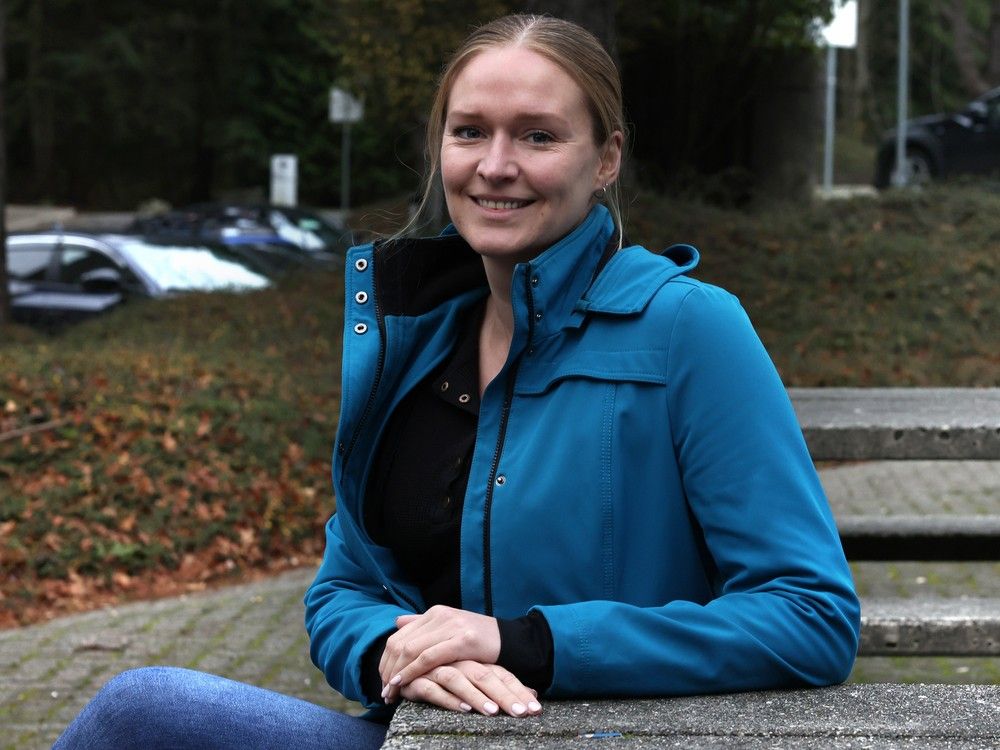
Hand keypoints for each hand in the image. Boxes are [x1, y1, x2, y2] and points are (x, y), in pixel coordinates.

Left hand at [380, 605, 500, 701]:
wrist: (509, 640)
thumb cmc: (477, 640)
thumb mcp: (448, 628)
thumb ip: (423, 624)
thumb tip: (397, 622)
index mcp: (434, 613)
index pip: (399, 635)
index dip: (386, 659)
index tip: (383, 680)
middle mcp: (439, 615)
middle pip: (400, 643)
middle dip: (388, 669)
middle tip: (385, 691)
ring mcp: (451, 626)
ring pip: (411, 649)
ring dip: (396, 673)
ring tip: (391, 692)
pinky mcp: (462, 640)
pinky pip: (429, 657)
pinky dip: (412, 671)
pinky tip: (404, 683)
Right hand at [400, 659, 541, 717]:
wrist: (407, 662)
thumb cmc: (447, 673)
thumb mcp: (477, 679)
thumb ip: (503, 684)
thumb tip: (535, 693)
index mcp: (476, 662)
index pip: (501, 675)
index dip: (518, 691)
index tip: (535, 709)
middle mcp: (459, 662)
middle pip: (485, 676)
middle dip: (504, 696)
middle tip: (521, 713)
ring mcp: (438, 669)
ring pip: (460, 680)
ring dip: (477, 696)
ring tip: (492, 712)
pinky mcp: (418, 680)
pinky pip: (433, 689)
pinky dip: (448, 699)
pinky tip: (462, 708)